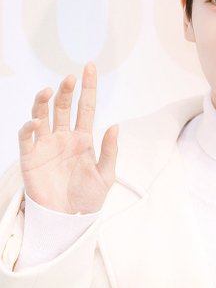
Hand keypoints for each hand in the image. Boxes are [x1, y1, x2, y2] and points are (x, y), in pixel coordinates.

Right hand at [18, 63, 117, 213]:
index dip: (88, 88)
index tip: (89, 67)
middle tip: (70, 78)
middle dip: (66, 90)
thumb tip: (115, 126)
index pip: (86, 107)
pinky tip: (35, 122)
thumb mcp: (105, 176)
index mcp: (83, 139)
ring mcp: (46, 145)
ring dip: (43, 102)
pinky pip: (27, 138)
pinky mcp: (31, 157)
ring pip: (42, 115)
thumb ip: (109, 152)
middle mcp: (63, 137)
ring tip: (49, 92)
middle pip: (63, 107)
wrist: (68, 220)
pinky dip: (29, 127)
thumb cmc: (88, 199)